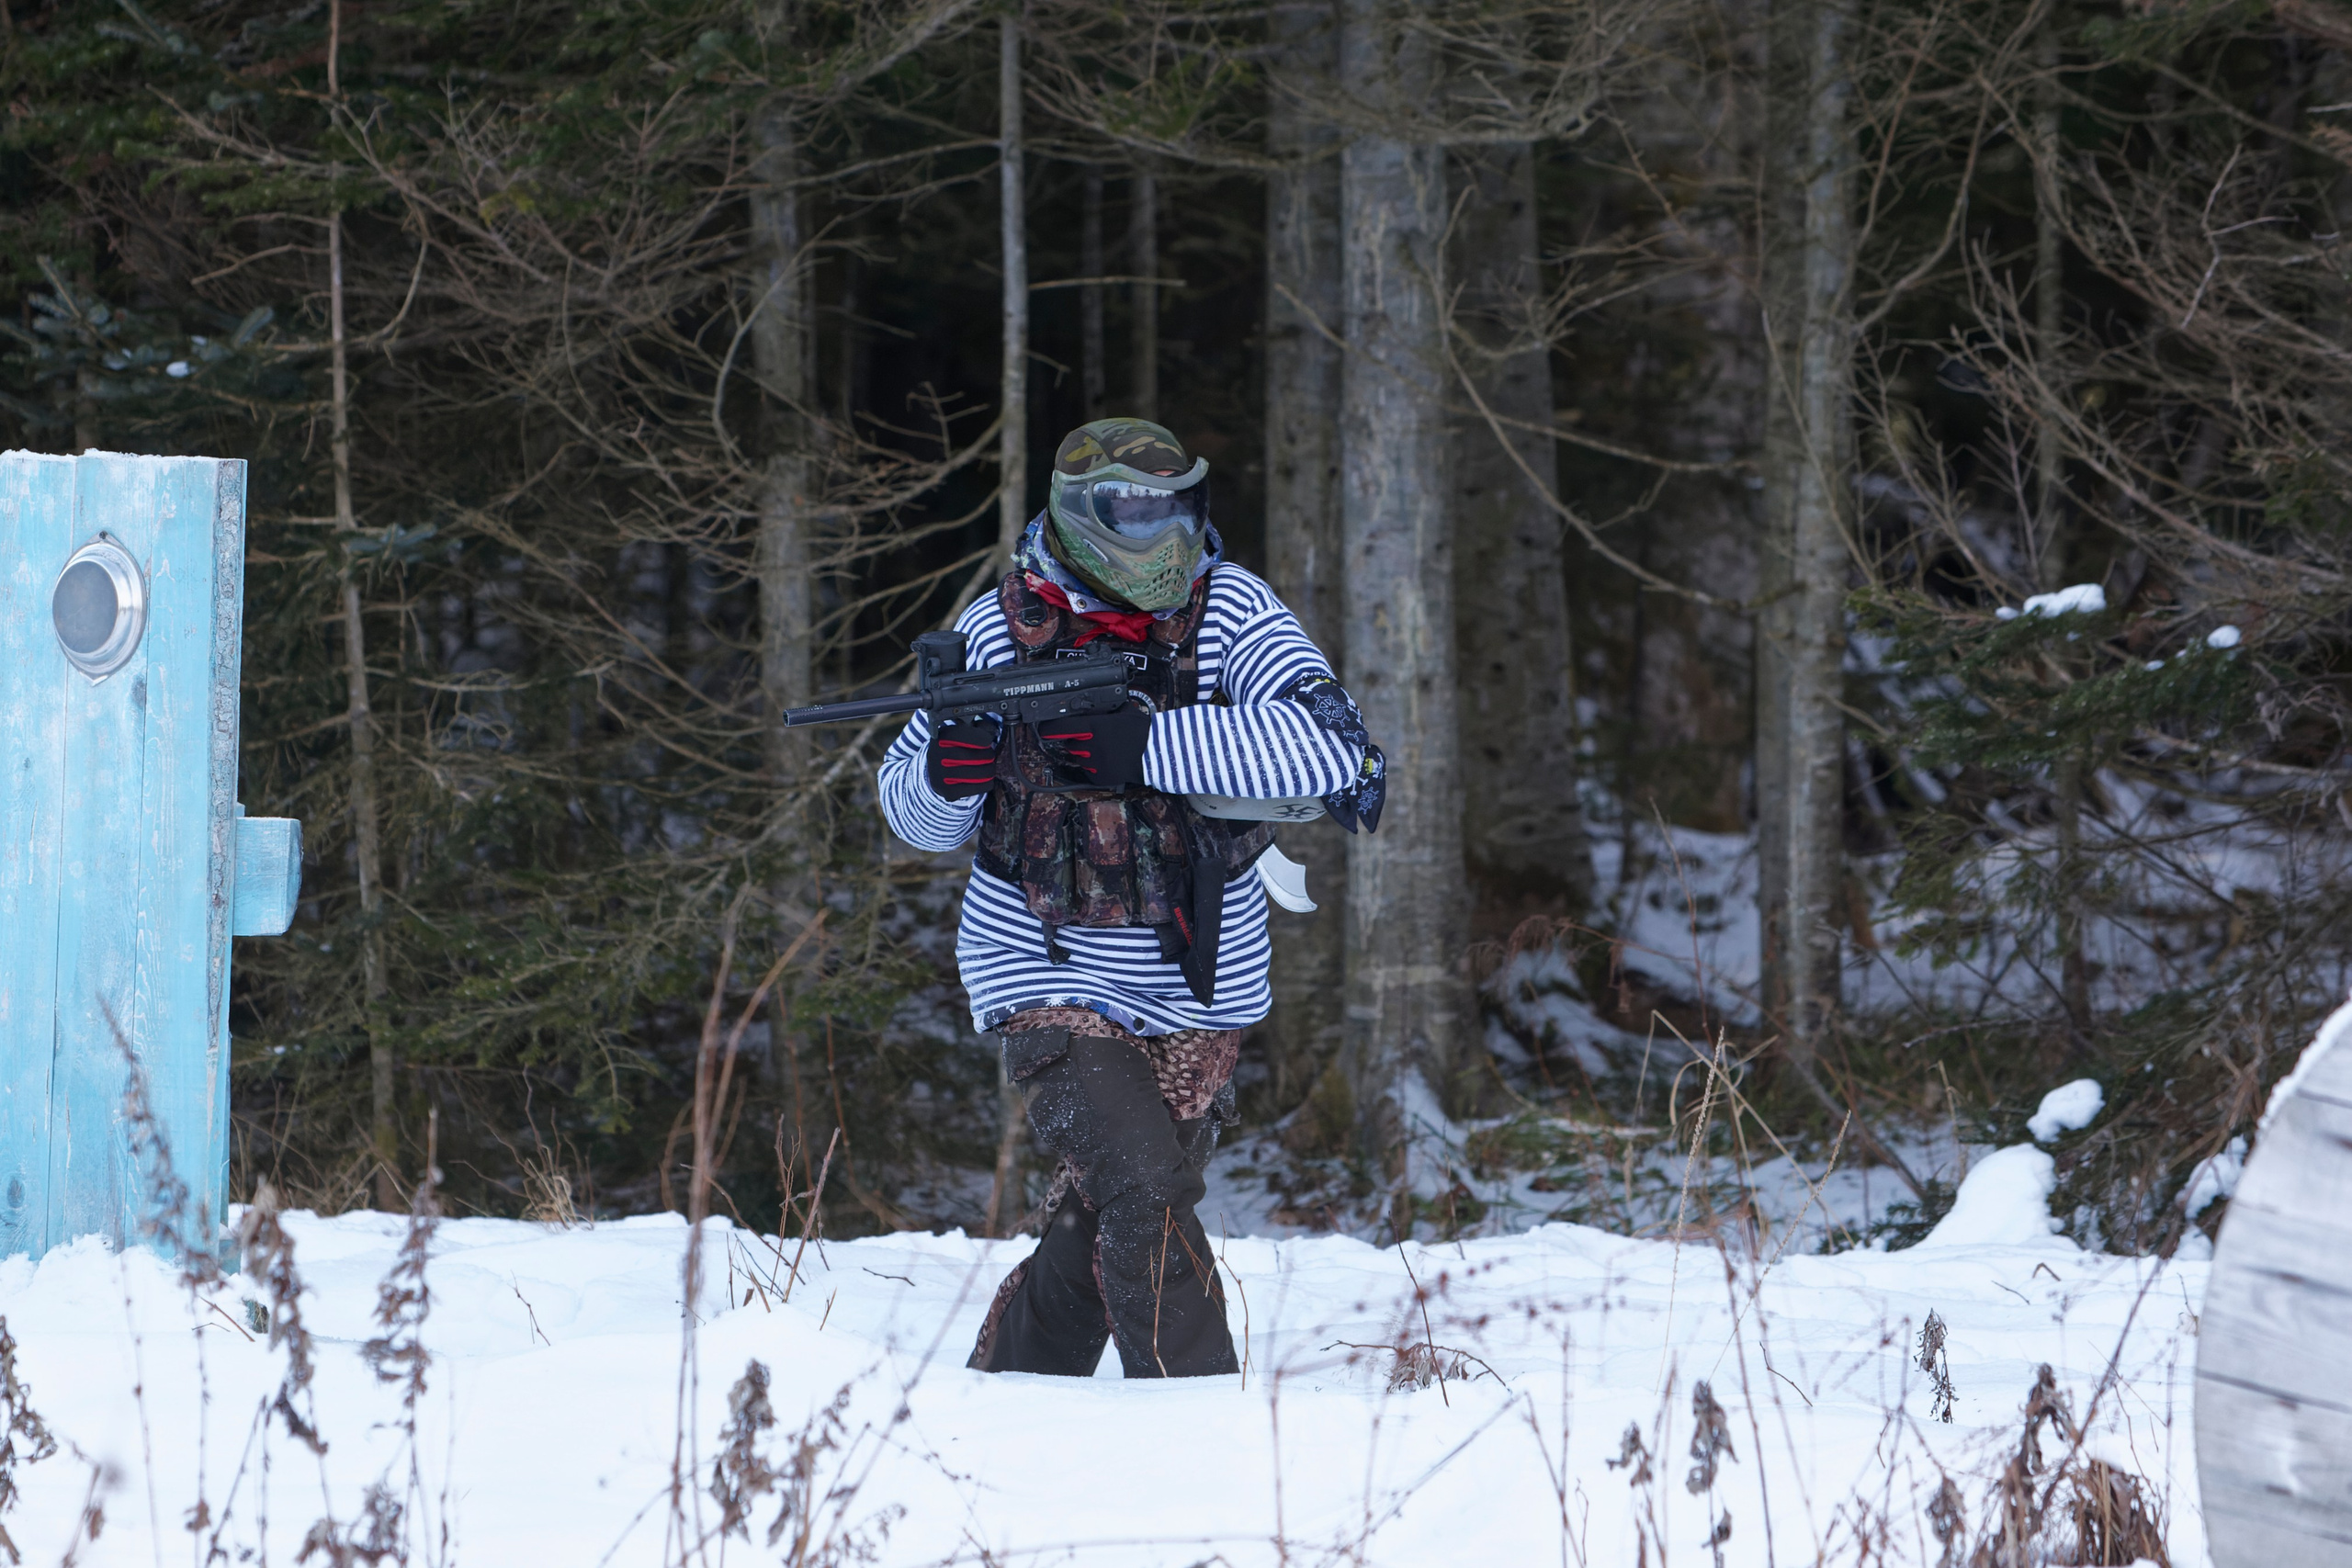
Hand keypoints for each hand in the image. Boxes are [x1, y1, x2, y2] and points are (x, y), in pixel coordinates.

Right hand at [926, 715, 1001, 798]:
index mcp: (940, 738)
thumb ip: (977, 728)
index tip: (988, 740)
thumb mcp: (959, 734)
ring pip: (978, 773)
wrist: (935, 772)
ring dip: (989, 769)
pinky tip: (985, 779)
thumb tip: (993, 731)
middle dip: (988, 755)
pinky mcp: (948, 792)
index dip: (982, 737)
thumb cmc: (952, 749)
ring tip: (989, 767)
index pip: (965, 736)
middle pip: (973, 756)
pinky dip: (986, 783)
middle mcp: (937, 756)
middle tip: (990, 755)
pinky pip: (977, 788)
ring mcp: (941, 776)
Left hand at [1035, 707, 1150, 789]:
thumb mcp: (1123, 712)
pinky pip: (1089, 771)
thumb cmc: (1142, 732)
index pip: (1061, 727)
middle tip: (1088, 738)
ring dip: (1084, 755)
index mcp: (1094, 727)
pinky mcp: (1100, 777)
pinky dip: (1094, 767)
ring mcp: (1095, 763)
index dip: (1050, 728)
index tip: (1044, 729)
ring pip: (1078, 759)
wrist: (1155, 754)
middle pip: (1070, 744)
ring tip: (1102, 750)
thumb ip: (1106, 711)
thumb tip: (1095, 706)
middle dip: (1075, 741)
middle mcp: (1091, 746)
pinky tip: (1108, 760)